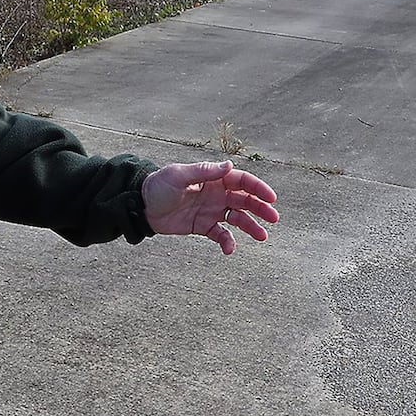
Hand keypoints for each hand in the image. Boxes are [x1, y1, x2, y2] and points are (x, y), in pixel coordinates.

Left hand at [142, 160, 278, 254]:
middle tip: (273, 219)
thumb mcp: (179, 176)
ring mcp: (211, 211)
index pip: (242, 181)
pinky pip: (221, 235)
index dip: (258, 188)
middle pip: (245, 200)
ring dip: (251, 226)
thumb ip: (204, 172)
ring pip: (238, 218)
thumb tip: (229, 166)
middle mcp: (216, 194)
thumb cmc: (159, 185)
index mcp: (214, 179)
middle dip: (261, 208)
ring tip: (263, 236)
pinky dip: (227, 242)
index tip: (271, 198)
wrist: (141, 205)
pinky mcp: (203, 226)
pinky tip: (230, 250)